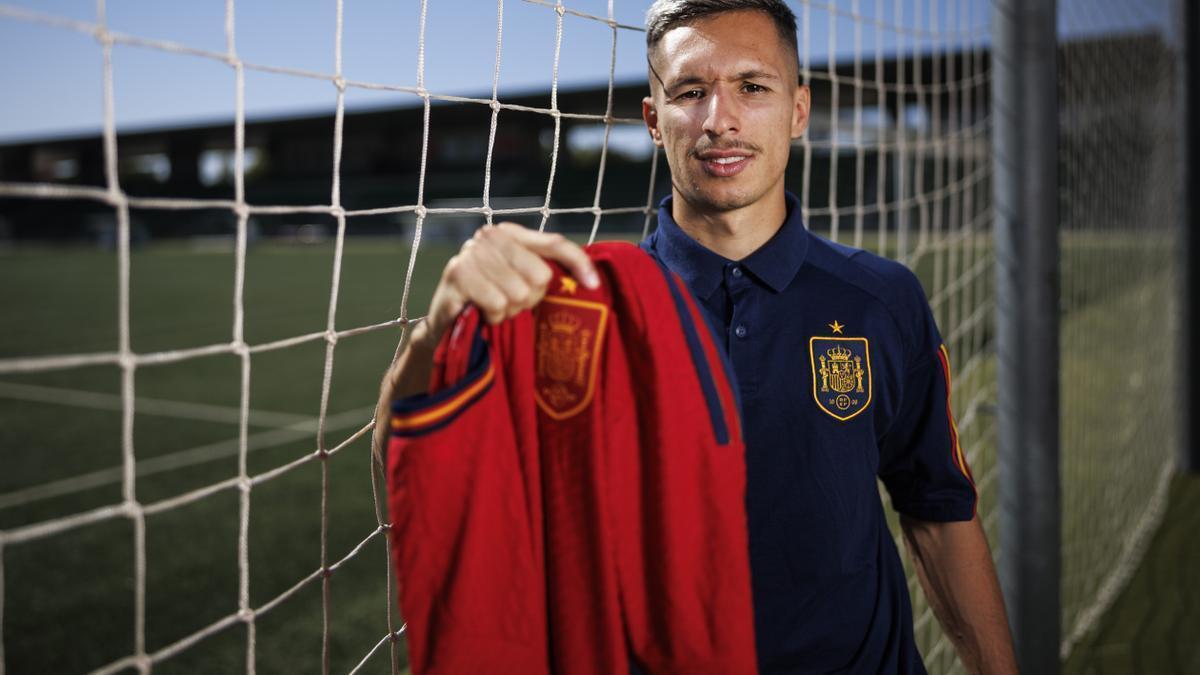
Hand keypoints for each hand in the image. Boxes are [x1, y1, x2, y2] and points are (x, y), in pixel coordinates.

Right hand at [376, 222, 599, 429]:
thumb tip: (589, 282)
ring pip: (519, 292)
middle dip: (530, 298)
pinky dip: (494, 316)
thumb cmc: (490, 300)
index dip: (578, 262)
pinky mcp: (457, 274)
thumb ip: (546, 272)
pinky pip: (497, 303)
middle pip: (540, 275)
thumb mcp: (520, 282)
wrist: (446, 322)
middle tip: (513, 304)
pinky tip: (483, 314)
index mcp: (510, 233)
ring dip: (510, 311)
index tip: (594, 285)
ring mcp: (471, 253)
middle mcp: (490, 236)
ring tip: (495, 309)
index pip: (554, 243)